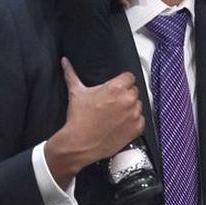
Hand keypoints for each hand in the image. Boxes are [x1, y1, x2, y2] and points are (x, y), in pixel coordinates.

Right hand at [44, 58, 145, 186]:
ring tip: (116, 115)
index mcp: (116, 87)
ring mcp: (134, 115)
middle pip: (133, 90)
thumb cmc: (78, 118)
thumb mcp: (76, 92)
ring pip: (138, 105)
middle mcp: (128, 99)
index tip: (115, 89)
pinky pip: (141, 120)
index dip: (122, 82)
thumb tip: (64, 61)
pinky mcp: (136, 129)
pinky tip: (121, 124)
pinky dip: (133, 122)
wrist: (79, 144)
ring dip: (130, 108)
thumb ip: (71, 73)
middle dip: (125, 95)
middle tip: (112, 103)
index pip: (129, 77)